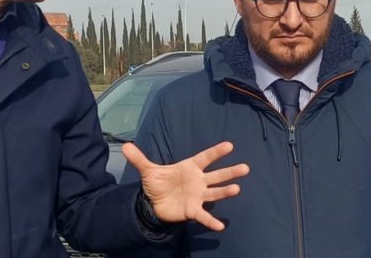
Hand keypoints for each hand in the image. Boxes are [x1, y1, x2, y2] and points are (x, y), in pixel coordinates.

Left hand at [123, 141, 248, 230]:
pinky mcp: (193, 210)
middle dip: (230, 172)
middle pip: (216, 175)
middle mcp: (198, 181)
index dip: (216, 152)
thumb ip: (139, 159)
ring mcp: (197, 196)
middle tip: (245, 168)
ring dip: (225, 192)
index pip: (205, 158)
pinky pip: (204, 215)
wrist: (154, 204)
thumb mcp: (148, 171)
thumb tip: (125, 146)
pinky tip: (221, 226)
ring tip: (237, 189)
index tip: (229, 145)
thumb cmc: (158, 183)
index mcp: (189, 167)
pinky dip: (211, 220)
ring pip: (214, 193)